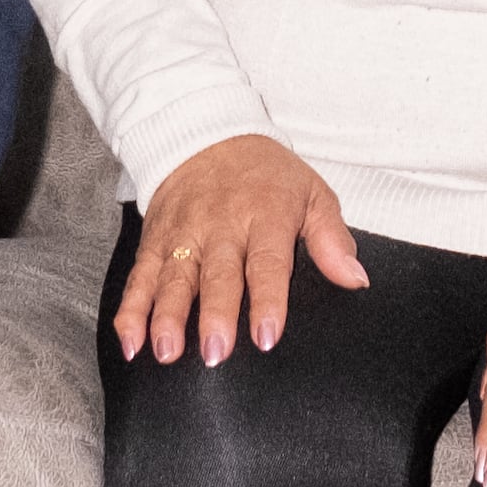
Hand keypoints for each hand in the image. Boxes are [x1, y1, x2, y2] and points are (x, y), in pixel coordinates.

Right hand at [119, 134, 365, 366]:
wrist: (207, 133)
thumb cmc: (268, 175)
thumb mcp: (311, 193)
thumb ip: (332, 238)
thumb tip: (356, 278)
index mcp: (265, 215)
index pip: (267, 263)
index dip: (268, 300)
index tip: (267, 337)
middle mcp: (221, 226)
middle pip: (217, 274)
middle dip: (214, 314)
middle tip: (215, 353)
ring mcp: (183, 234)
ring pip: (173, 278)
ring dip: (167, 316)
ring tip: (167, 350)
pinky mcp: (154, 240)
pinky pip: (140, 277)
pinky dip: (131, 309)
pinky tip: (130, 340)